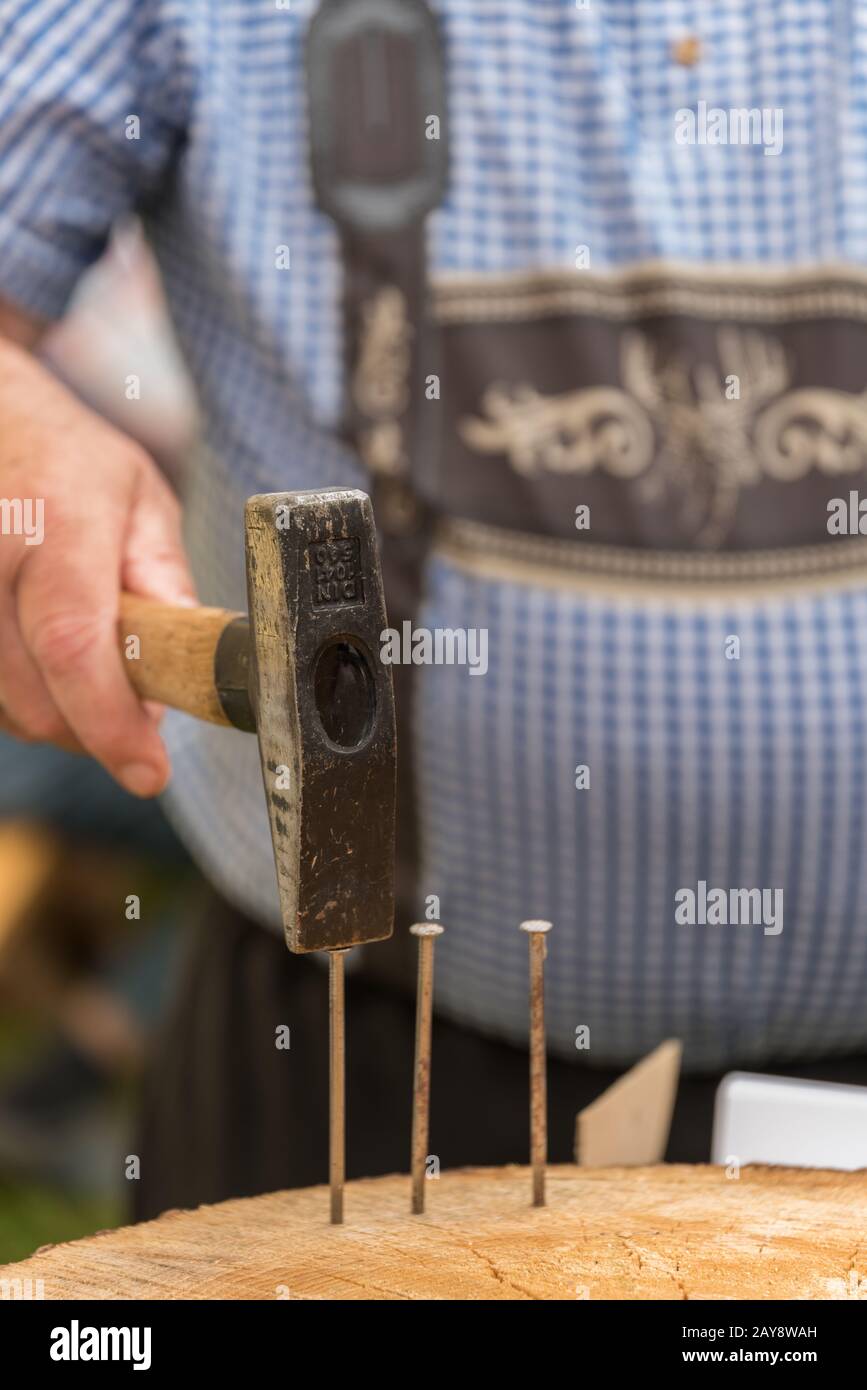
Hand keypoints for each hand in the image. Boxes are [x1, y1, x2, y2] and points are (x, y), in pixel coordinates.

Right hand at [0, 335, 195, 795]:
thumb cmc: (68, 461)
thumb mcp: (141, 501)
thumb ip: (166, 582)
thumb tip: (188, 667)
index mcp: (57, 520)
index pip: (74, 644)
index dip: (109, 722)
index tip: (147, 771)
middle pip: (35, 695)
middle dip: (94, 728)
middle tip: (134, 713)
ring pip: (4, 707)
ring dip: (55, 714)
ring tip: (84, 662)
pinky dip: (18, 695)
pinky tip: (39, 657)